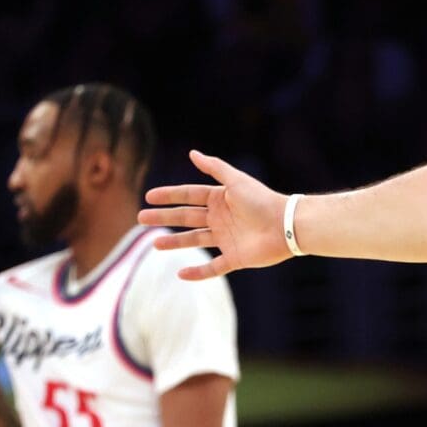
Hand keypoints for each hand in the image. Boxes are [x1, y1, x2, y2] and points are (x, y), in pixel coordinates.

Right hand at [139, 152, 290, 280]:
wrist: (286, 225)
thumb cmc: (262, 200)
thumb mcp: (235, 180)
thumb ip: (215, 168)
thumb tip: (192, 153)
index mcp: (220, 199)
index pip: (188, 196)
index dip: (169, 196)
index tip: (149, 197)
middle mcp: (221, 218)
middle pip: (186, 218)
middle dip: (164, 218)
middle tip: (140, 219)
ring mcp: (227, 239)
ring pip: (195, 241)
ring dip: (175, 242)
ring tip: (154, 244)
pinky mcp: (236, 258)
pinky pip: (214, 267)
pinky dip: (198, 272)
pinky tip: (180, 273)